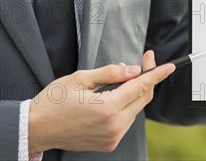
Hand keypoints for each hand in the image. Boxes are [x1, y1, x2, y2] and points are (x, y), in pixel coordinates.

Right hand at [28, 50, 173, 152]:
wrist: (35, 129)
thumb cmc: (53, 102)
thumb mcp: (80, 78)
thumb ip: (110, 73)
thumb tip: (132, 70)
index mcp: (107, 108)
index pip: (141, 87)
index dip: (157, 74)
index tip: (169, 66)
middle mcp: (114, 125)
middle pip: (142, 98)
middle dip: (146, 79)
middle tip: (143, 62)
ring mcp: (112, 136)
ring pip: (135, 109)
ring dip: (134, 94)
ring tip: (119, 82)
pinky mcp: (109, 143)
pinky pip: (126, 120)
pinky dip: (125, 107)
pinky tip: (112, 99)